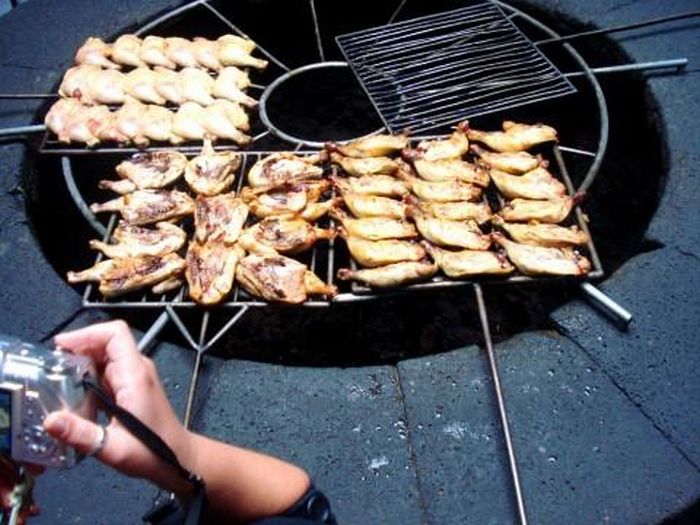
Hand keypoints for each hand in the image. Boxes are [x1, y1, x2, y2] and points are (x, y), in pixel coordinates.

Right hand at [42, 320, 194, 497]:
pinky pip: (105, 374)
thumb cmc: (155, 452)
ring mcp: (135, 377)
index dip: (87, 333)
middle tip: (53, 372)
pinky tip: (76, 400)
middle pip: (104, 344)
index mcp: (135, 375)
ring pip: (103, 358)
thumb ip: (82, 434)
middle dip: (77, 352)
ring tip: (60, 387)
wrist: (177, 459)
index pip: (115, 334)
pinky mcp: (131, 387)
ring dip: (81, 368)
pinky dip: (88, 380)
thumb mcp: (114, 447)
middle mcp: (136, 370)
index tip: (62, 347)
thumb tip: (51, 421)